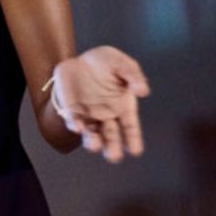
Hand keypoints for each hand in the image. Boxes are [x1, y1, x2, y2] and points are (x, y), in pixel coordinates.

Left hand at [52, 45, 150, 162]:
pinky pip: (73, 122)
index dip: (133, 139)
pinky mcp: (71, 112)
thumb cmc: (105, 63)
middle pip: (111, 136)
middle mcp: (107, 116)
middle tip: (114, 156)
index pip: (130, 127)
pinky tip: (77, 127)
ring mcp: (89, 116)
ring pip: (92, 135)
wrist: (79, 59)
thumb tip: (143, 91)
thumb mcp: (121, 63)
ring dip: (93, 142)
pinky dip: (75, 126)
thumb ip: (133, 75)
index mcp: (123, 106)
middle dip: (113, 147)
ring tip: (95, 145)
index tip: (135, 151)